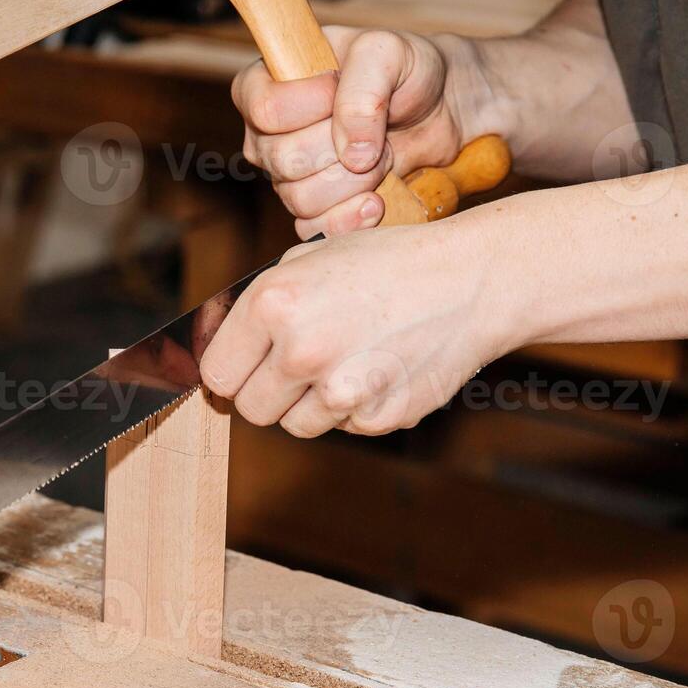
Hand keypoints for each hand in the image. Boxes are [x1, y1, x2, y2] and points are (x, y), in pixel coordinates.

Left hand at [199, 220, 519, 437]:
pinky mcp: (377, 416)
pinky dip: (358, 408)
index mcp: (273, 304)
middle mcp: (300, 349)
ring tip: (349, 359)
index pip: (217, 374)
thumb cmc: (388, 264)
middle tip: (300, 366)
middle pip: (251, 409)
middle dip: (269, 392)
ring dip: (313, 404)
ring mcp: (340, 388)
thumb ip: (262, 305)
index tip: (247, 369)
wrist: (469, 281)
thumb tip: (220, 347)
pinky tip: (381, 369)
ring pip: (296, 425)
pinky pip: (346, 428)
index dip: (233, 372)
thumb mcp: (310, 259)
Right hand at [234, 27, 483, 238]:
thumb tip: (351, 153)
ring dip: (355, 181)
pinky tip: (378, 199)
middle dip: (341, 147)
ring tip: (383, 156)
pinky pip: (314, 230)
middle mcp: (266, 136)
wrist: (440, 109)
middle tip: (375, 127)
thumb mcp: (386, 52)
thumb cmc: (405, 70)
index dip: (313, 104)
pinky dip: (353, 218)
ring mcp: (285, 177)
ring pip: (301, 199)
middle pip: (284, 159)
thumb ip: (362, 91)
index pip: (267, 111)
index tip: (342, 86)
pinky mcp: (311, 210)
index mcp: (264, 85)